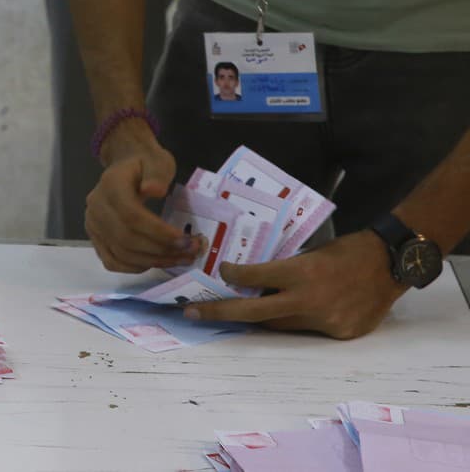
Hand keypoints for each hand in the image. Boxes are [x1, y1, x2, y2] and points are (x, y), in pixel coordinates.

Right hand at [85, 129, 199, 272]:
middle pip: (126, 239)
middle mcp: (96, 207)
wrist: (125, 163)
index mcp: (110, 186)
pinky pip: (112, 261)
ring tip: (181, 259)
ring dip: (154, 262)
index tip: (185, 240)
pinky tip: (156, 262)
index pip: (131, 216)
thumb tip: (154, 191)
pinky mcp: (95, 237)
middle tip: (190, 252)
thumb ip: (156, 175)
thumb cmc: (145, 164)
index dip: (158, 233)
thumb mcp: (157, 162)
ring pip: (121, 254)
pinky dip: (135, 268)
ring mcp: (93, 224)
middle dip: (161, 250)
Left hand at [182, 232, 405, 338]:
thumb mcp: (311, 253)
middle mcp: (310, 300)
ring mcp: (326, 321)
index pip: (253, 278)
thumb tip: (254, 281)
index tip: (219, 273)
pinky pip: (307, 331)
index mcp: (301, 272)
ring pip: (280, 326)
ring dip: (262, 318)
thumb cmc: (348, 250)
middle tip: (192, 312)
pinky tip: (295, 312)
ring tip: (242, 310)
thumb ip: (285, 270)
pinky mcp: (340, 334)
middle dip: (220, 312)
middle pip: (255, 313)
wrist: (391, 264)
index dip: (232, 277)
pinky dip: (297, 321)